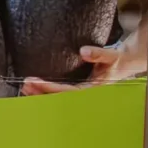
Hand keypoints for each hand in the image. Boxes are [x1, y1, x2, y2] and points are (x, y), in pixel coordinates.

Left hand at [22, 36, 145, 95]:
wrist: (123, 63)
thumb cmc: (118, 61)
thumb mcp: (112, 56)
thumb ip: (100, 54)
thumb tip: (84, 51)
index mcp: (92, 89)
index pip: (68, 91)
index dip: (50, 88)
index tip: (36, 82)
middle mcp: (84, 92)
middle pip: (59, 96)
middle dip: (41, 92)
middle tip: (25, 84)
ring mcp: (79, 90)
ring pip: (57, 95)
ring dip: (40, 92)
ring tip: (24, 87)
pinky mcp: (76, 85)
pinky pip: (59, 90)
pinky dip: (45, 89)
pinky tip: (33, 87)